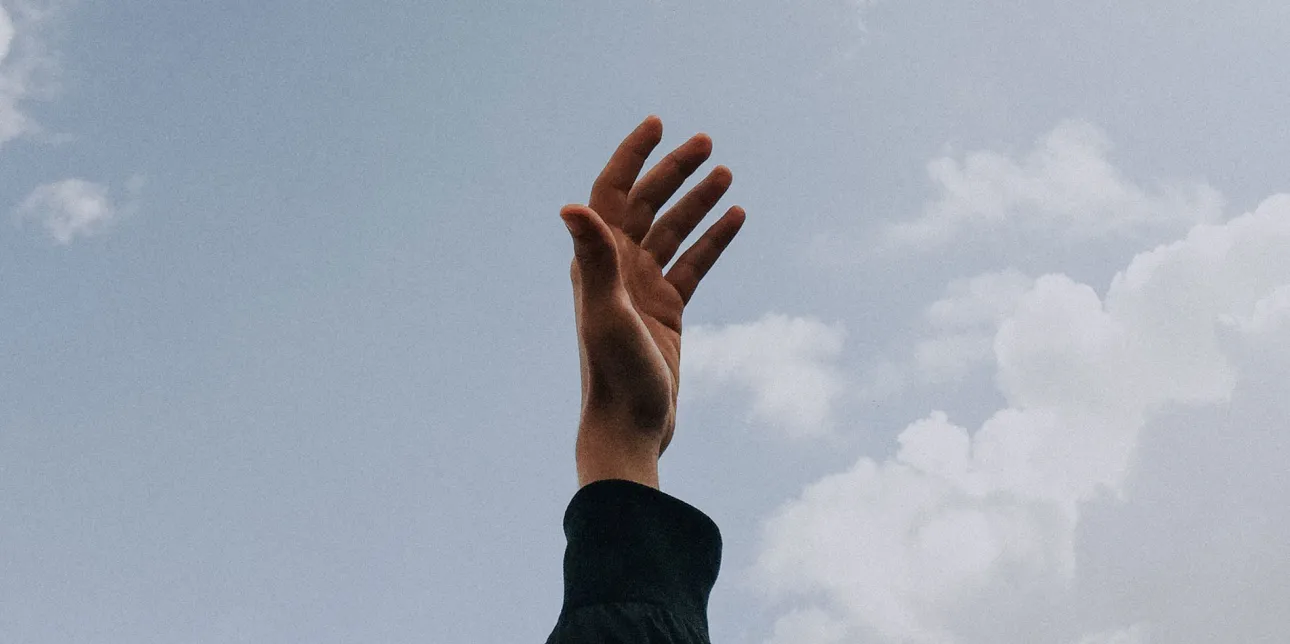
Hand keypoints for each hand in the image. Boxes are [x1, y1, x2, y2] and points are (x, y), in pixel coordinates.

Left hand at [560, 115, 744, 462]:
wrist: (629, 427)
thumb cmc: (613, 374)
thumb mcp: (606, 313)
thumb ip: (593, 258)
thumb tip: (570, 206)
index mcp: (597, 262)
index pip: (612, 193)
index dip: (632, 155)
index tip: (657, 124)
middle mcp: (617, 269)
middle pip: (647, 204)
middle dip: (674, 171)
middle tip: (706, 142)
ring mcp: (643, 289)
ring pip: (674, 231)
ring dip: (697, 201)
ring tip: (726, 173)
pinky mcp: (667, 311)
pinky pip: (694, 264)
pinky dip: (713, 240)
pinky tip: (736, 217)